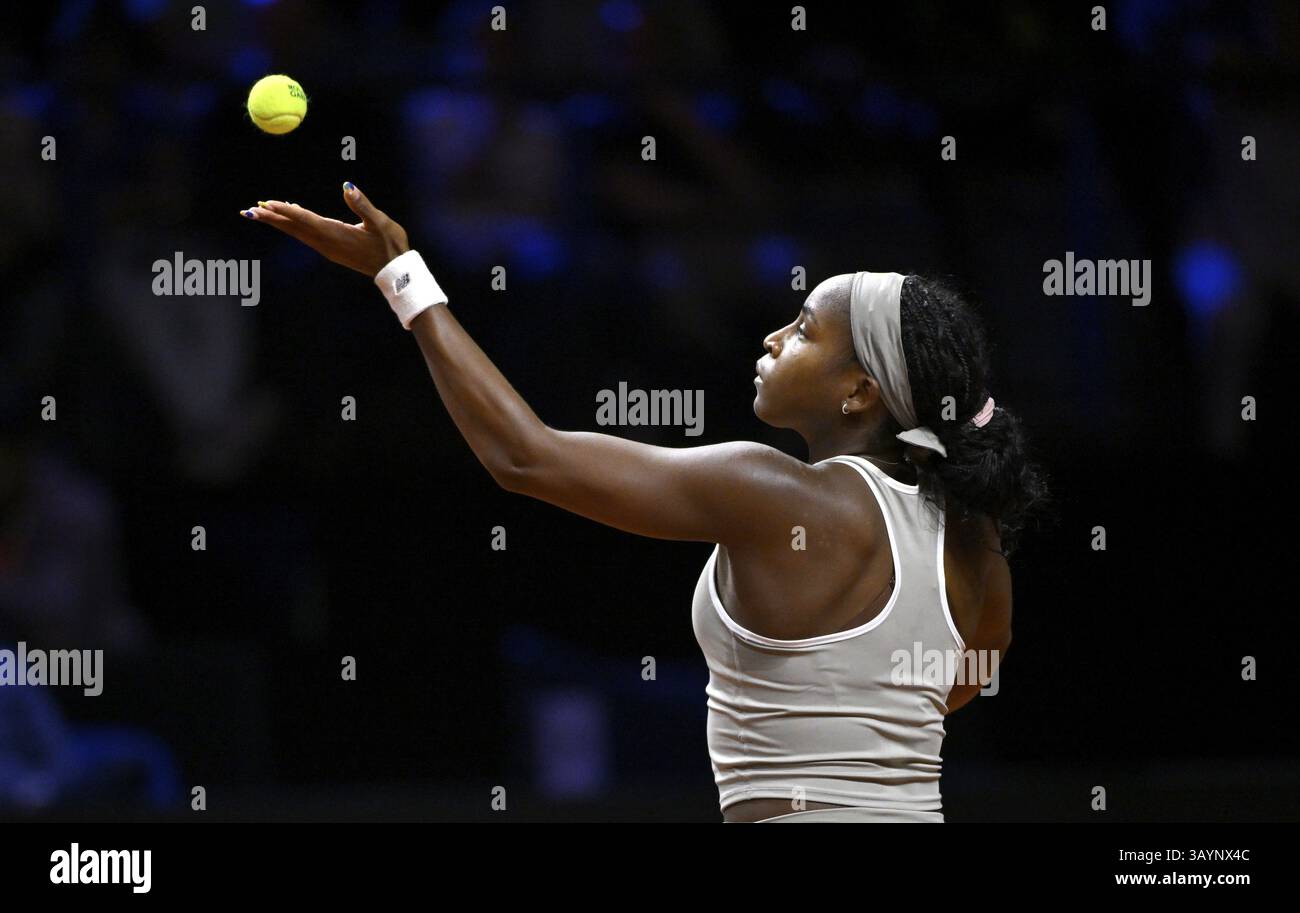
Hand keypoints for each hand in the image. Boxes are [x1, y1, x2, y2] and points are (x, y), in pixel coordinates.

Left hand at [241, 182, 408, 277]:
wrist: (395, 272)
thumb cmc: (391, 245)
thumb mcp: (380, 222)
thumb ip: (362, 204)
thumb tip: (347, 186)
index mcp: (336, 234)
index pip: (305, 219)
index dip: (285, 210)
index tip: (266, 204)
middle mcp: (327, 243)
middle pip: (293, 228)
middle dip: (271, 218)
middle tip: (248, 211)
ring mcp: (328, 248)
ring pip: (297, 233)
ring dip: (278, 222)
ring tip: (260, 212)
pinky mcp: (332, 250)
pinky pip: (306, 236)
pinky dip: (293, 225)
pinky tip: (289, 217)